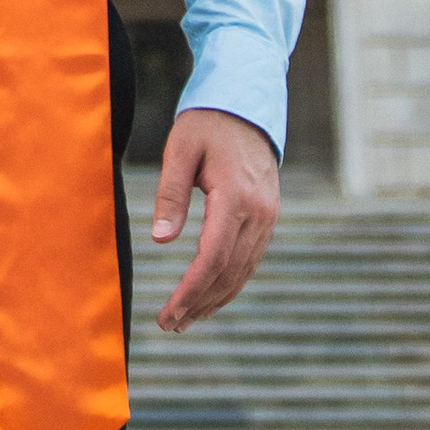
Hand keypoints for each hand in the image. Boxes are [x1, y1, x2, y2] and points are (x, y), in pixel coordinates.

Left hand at [147, 106, 279, 333]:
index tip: (167, 314)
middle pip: (228, 273)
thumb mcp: (180, 149)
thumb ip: (170, 194)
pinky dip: (230, 283)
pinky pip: (249, 260)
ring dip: (214, 300)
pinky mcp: (267, 217)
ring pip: (242, 272)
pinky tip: (211, 297)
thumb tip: (161, 241)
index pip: (213, 258)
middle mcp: (258, 213)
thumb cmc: (207, 123)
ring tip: (185, 321)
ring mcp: (268, 217)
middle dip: (198, 304)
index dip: (190, 291)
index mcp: (236, 197)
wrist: (247, 103)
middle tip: (169, 326)